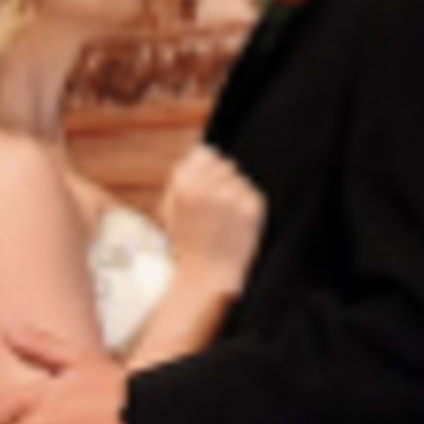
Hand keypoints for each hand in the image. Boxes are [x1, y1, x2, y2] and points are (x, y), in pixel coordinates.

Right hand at [158, 143, 266, 296]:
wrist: (208, 274)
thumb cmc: (188, 241)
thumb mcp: (171, 206)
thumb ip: (183, 175)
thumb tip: (202, 149)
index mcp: (184, 183)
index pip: (205, 152)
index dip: (205, 170)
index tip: (204, 188)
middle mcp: (208, 186)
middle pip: (225, 163)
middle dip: (220, 180)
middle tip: (215, 208)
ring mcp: (232, 196)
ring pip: (239, 178)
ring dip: (234, 193)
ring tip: (224, 218)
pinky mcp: (252, 207)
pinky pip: (252, 193)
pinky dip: (246, 206)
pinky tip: (235, 224)